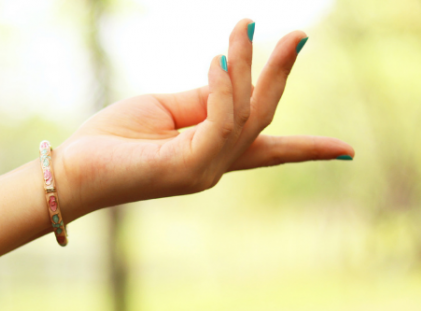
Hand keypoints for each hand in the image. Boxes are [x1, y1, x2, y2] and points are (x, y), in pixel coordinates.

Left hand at [54, 19, 354, 217]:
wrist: (72, 169)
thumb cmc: (112, 139)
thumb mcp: (165, 109)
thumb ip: (203, 98)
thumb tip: (234, 75)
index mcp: (209, 154)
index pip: (266, 150)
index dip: (307, 149)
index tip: (348, 152)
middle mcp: (213, 167)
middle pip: (262, 120)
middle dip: (280, 77)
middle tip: (299, 34)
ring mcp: (203, 172)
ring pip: (246, 116)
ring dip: (251, 68)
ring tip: (245, 28)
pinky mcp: (186, 167)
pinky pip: (220, 122)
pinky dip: (224, 88)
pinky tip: (219, 58)